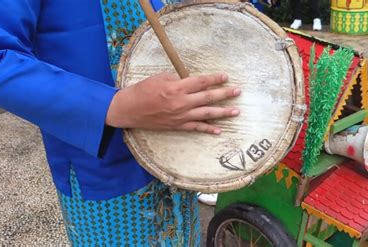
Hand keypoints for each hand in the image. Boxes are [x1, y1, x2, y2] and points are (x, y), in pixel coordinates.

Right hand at [106, 72, 240, 133]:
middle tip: (238, 92)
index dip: (215, 79)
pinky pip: (196, 128)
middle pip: (208, 97)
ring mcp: (181, 116)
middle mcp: (182, 103)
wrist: (129, 109)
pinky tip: (219, 130)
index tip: (226, 77)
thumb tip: (192, 82)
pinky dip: (208, 129)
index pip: (201, 82)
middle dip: (225, 94)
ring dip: (222, 113)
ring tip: (235, 112)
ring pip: (206, 114)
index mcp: (177, 88)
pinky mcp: (177, 125)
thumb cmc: (143, 90)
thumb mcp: (160, 77)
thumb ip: (178, 79)